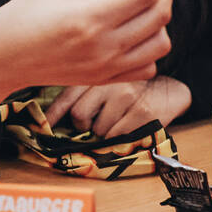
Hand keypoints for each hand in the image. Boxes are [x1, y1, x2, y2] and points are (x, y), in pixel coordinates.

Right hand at [0, 0, 172, 94]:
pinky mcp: (106, 80)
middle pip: (160, 15)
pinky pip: (148, 66)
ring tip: (140, 1)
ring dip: (160, 18)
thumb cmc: (24, 16)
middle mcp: (106, 48)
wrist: (2, 59)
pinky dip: (150, 46)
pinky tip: (133, 29)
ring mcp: (108, 68)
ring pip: (162, 43)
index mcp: (92, 19)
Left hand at [44, 76, 191, 137]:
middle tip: (91, 124)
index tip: (43, 126)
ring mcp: (126, 96)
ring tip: (115, 120)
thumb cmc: (129, 90)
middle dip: (83, 126)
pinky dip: (118, 137)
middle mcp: (109, 82)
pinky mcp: (141, 112)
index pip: (67, 96)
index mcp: (96, 74)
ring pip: (99, 129)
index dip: (52, 114)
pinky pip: (117, 136)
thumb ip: (81, 93)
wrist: (168, 89)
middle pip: (79, 115)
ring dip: (103, 132)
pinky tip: (126, 126)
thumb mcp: (104, 83)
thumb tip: (51, 117)